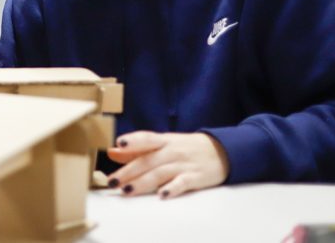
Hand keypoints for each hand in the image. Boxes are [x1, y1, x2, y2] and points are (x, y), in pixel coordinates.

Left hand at [105, 131, 229, 198]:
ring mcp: (184, 164)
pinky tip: (162, 195)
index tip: (119, 144)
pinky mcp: (196, 177)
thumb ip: (138, 149)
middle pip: (148, 160)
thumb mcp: (163, 144)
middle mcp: (172, 151)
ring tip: (127, 191)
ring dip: (143, 182)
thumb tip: (112, 152)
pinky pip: (183, 183)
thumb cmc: (186, 148)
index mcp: (163, 141)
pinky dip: (172, 188)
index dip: (133, 140)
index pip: (146, 138)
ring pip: (160, 173)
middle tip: (113, 181)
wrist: (222, 151)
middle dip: (129, 171)